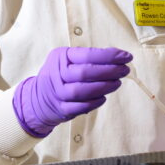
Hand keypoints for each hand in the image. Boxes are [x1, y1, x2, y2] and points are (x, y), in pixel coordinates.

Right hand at [13, 46, 132, 136]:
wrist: (38, 98)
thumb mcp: (68, 59)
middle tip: (125, 69)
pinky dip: (95, 102)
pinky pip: (81, 106)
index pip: (88, 55)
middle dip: (110, 71)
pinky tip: (104, 97)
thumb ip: (88, 58)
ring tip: (118, 82)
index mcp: (60, 57)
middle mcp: (57, 74)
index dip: (109, 55)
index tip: (126, 56)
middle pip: (86, 72)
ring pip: (83, 90)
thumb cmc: (60, 75)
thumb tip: (118, 58)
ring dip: (105, 86)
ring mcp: (58, 93)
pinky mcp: (62, 109)